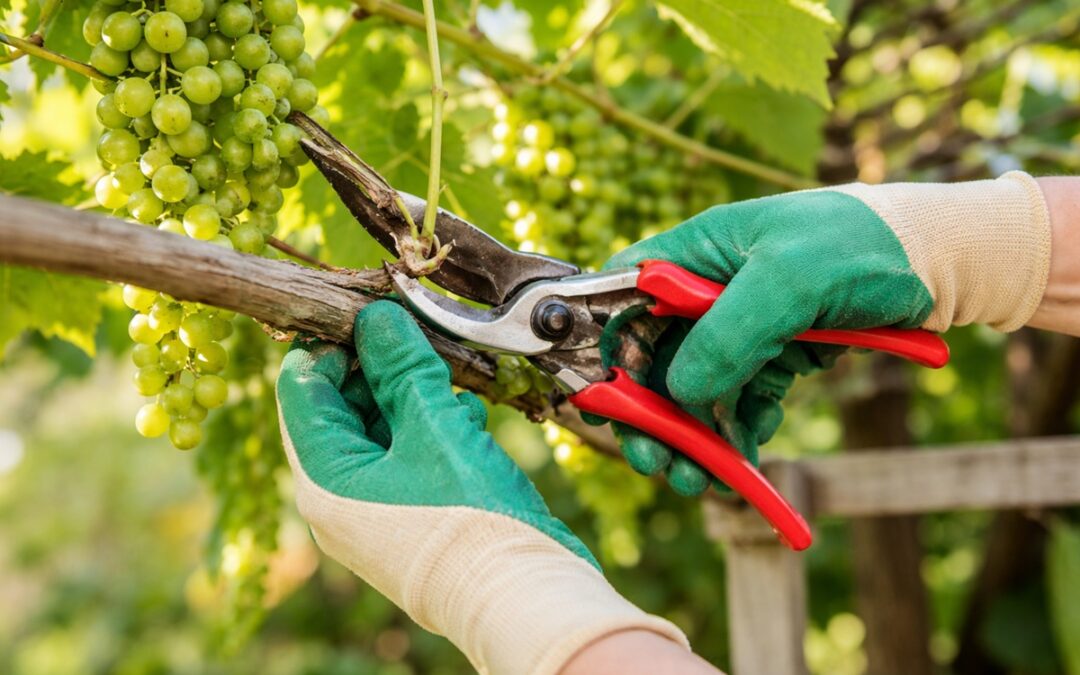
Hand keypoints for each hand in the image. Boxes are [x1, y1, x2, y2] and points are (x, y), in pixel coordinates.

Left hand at [276, 301, 685, 673]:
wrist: (520, 598)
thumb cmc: (470, 518)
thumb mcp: (435, 427)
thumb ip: (402, 367)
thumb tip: (375, 316)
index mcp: (323, 476)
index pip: (302, 388)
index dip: (333, 341)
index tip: (374, 311)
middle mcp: (338, 496)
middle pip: (341, 408)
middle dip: (381, 366)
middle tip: (421, 334)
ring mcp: (374, 511)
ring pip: (380, 431)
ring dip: (413, 394)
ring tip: (452, 374)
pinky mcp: (411, 518)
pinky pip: (406, 457)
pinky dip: (430, 428)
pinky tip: (467, 413)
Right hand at [602, 173, 1050, 494]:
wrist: (936, 264)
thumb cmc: (859, 245)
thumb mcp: (788, 280)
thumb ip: (727, 335)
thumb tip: (678, 393)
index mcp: (691, 255)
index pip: (621, 300)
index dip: (604, 351)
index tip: (605, 403)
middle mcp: (703, 292)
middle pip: (650, 358)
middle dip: (649, 415)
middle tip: (656, 464)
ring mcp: (736, 327)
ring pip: (691, 391)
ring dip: (691, 439)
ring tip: (699, 480)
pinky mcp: (769, 356)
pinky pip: (736, 403)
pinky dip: (735, 435)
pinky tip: (743, 461)